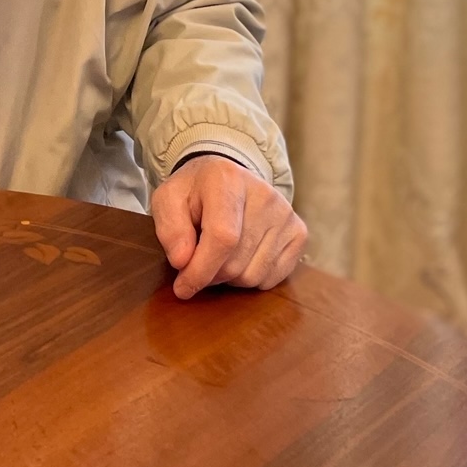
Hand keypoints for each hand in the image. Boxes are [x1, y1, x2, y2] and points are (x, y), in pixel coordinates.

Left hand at [152, 154, 306, 299]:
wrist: (228, 179)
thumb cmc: (195, 193)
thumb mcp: (168, 200)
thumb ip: (170, 228)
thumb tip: (183, 261)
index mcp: (227, 179)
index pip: (222, 237)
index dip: (200, 269)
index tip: (182, 287)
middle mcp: (264, 195)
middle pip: (235, 262)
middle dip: (209, 274)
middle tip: (197, 262)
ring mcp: (286, 214)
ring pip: (253, 276)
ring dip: (229, 278)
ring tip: (219, 256)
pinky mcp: (299, 232)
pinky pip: (271, 278)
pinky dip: (250, 279)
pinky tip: (241, 256)